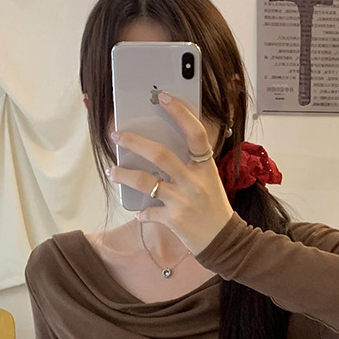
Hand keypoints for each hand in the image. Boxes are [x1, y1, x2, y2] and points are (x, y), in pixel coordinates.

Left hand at [105, 92, 233, 256]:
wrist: (225, 241)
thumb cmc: (215, 208)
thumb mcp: (209, 182)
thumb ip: (191, 167)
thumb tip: (158, 153)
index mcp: (206, 168)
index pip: (195, 133)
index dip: (180, 113)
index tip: (164, 97)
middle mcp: (194, 182)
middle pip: (160, 154)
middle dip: (134, 142)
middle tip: (117, 135)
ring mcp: (183, 201)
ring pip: (145, 182)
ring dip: (124, 174)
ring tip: (113, 171)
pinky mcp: (174, 220)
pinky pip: (148, 212)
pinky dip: (142, 213)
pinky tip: (139, 212)